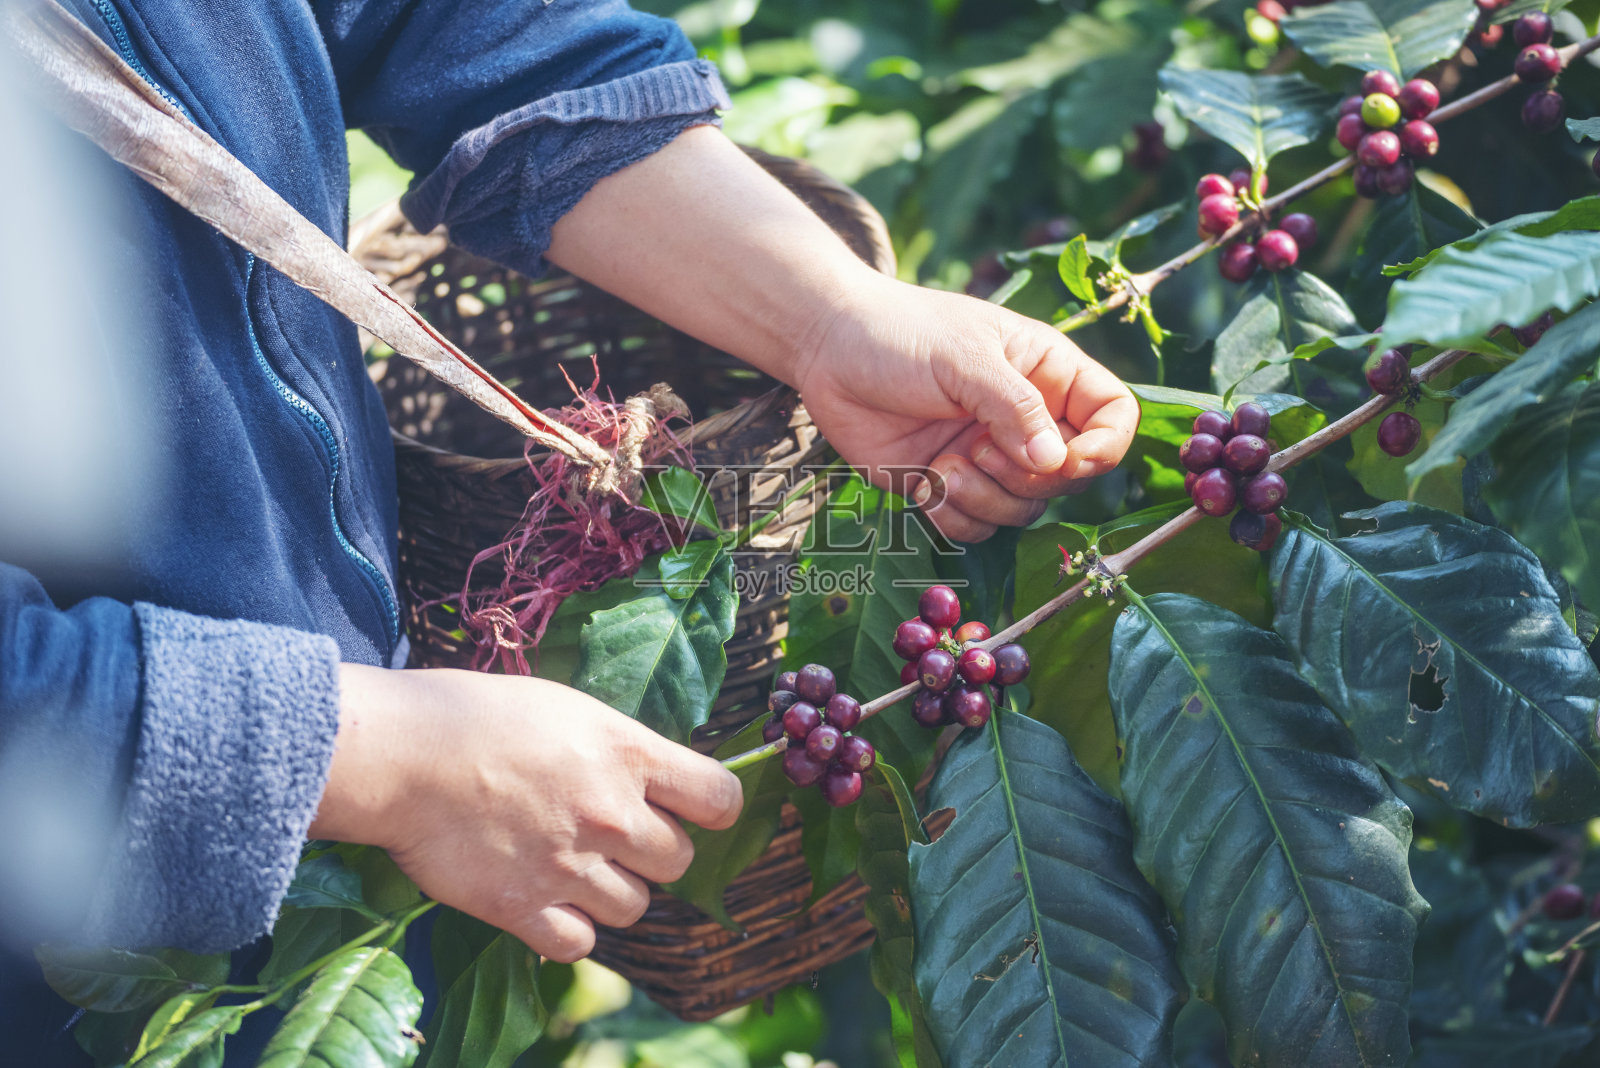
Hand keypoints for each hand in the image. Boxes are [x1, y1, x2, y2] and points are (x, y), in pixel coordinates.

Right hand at [310, 665, 742, 961]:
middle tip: (613, 838)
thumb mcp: (564, 706)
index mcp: (627, 753)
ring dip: (614, 893)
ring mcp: (570, 865)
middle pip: (678, 860)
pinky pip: (580, 944)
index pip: (719, 797)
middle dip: (653, 852)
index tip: (695, 810)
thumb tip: (646, 775)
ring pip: (635, 907)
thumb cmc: (471, 714)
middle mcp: (611, 813)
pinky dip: (569, 930)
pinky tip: (547, 903)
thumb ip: (614, 746)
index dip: (713, 808)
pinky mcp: (524, 908)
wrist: (402, 753)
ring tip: (575, 869)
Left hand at [794, 273, 1139, 541]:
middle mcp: (1027, 418)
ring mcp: (990, 455)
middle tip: (977, 452)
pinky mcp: (951, 484)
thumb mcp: (963, 357)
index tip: (1063, 458)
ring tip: (942, 469)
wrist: (826, 351)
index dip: (1103, 447)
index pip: (1113, 416)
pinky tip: (921, 486)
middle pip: (1071, 476)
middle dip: (1027, 480)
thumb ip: (1013, 406)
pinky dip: (954, 518)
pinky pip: (978, 526)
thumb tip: (1054, 460)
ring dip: (985, 502)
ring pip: (1024, 510)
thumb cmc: (898, 334)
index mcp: (1047, 372)